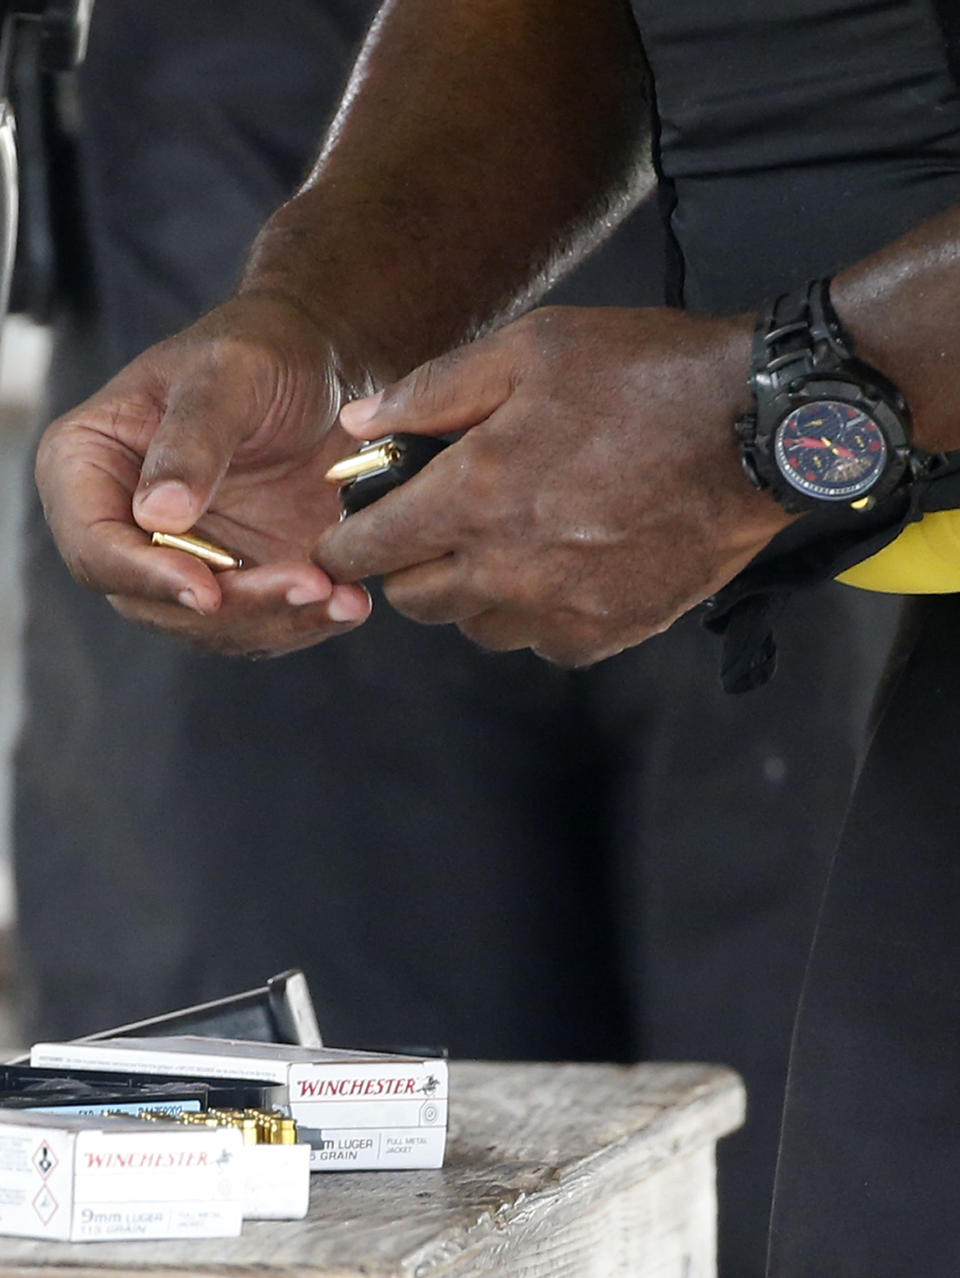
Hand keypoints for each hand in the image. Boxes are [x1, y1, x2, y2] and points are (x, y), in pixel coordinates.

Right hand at [35, 292, 371, 656]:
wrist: (326, 368)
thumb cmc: (262, 349)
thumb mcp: (229, 374)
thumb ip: (193, 439)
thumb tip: (157, 514)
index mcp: (89, 465)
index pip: (94, 545)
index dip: (145, 576)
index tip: (207, 591)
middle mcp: (126, 525)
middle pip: (155, 603)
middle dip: (235, 608)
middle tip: (308, 586)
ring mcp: (184, 559)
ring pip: (214, 626)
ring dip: (280, 622)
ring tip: (343, 598)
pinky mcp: (241, 580)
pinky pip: (263, 623)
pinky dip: (308, 621)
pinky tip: (351, 601)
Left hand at [315, 305, 791, 665]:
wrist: (756, 430)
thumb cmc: (641, 376)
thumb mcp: (529, 350)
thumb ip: (431, 391)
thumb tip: (356, 426)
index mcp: (473, 497)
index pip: (371, 549)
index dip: (346, 544)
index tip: (347, 537)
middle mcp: (506, 568)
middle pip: (415, 600)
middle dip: (407, 568)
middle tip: (431, 531)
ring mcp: (560, 609)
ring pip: (477, 628)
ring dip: (471, 595)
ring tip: (501, 547)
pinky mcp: (610, 631)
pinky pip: (542, 644)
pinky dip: (535, 617)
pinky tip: (558, 573)